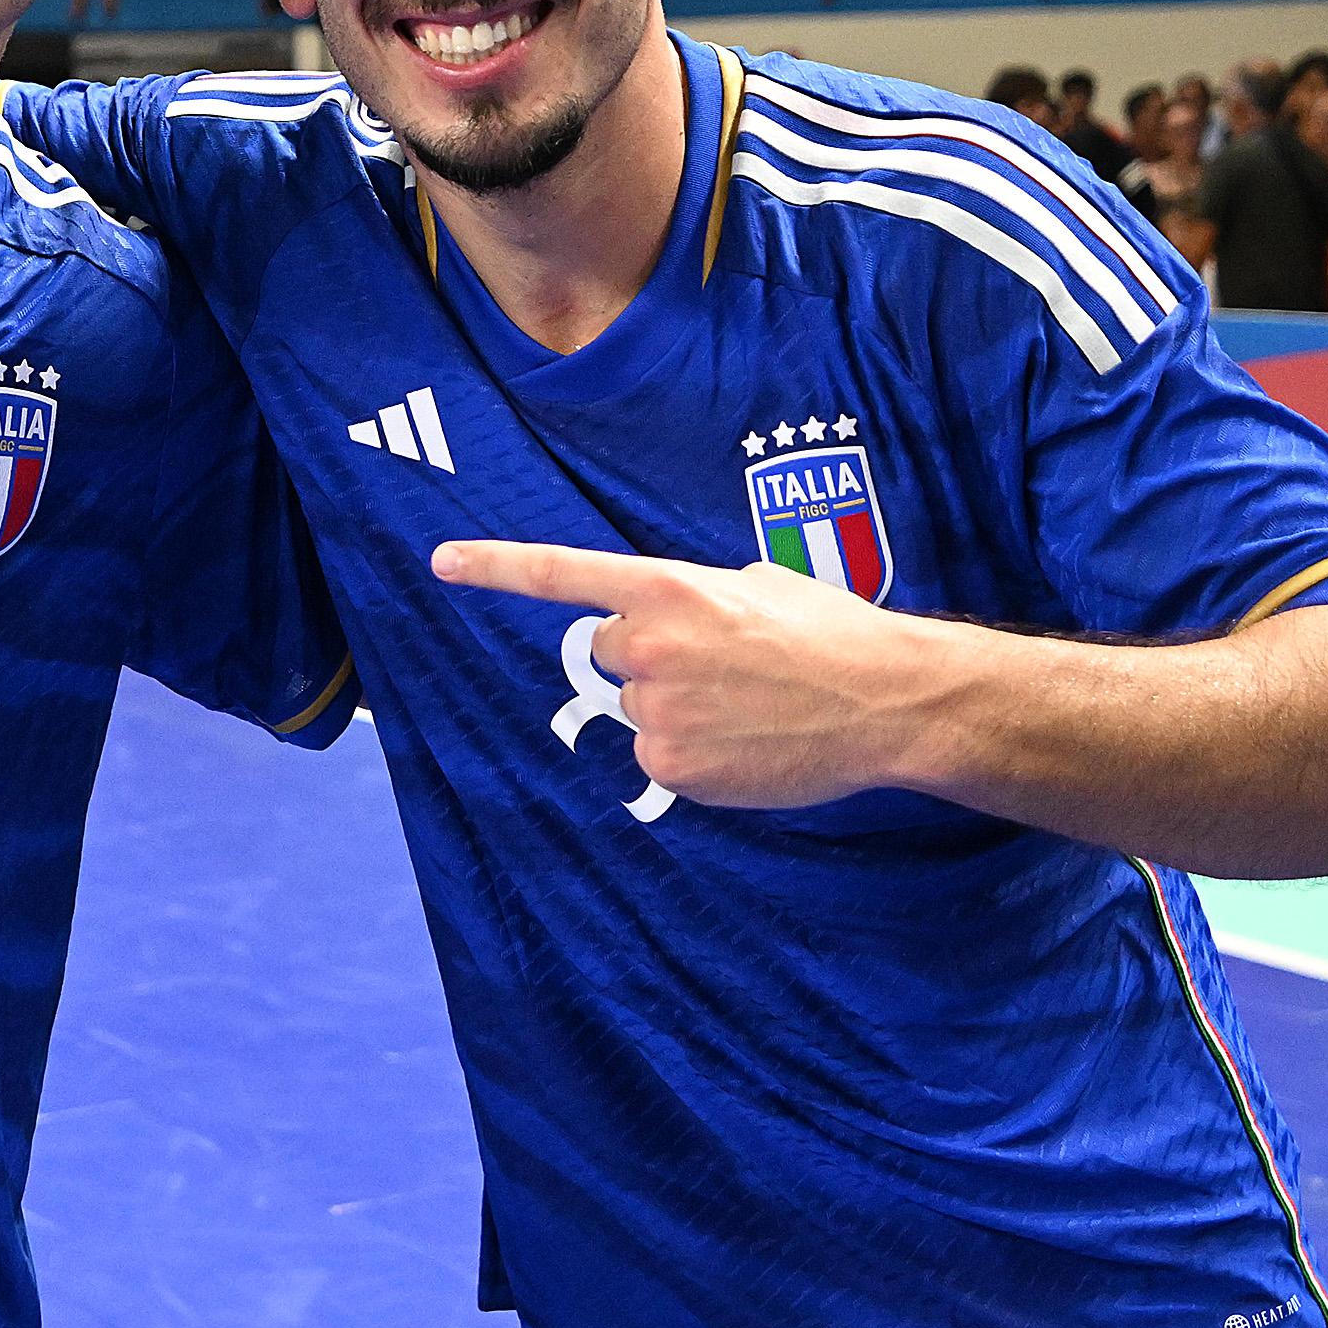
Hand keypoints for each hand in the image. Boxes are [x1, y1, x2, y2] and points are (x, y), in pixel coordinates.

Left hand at [432, 540, 952, 810]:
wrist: (885, 701)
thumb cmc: (832, 633)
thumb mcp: (757, 585)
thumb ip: (694, 596)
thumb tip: (669, 618)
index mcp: (669, 588)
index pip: (563, 575)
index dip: (496, 568)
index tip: (441, 562)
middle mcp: (649, 647)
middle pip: (611, 651)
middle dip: (652, 656)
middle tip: (723, 664)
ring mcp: (657, 711)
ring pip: (639, 707)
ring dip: (678, 706)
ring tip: (749, 704)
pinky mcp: (671, 766)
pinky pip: (659, 756)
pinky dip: (694, 752)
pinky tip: (746, 741)